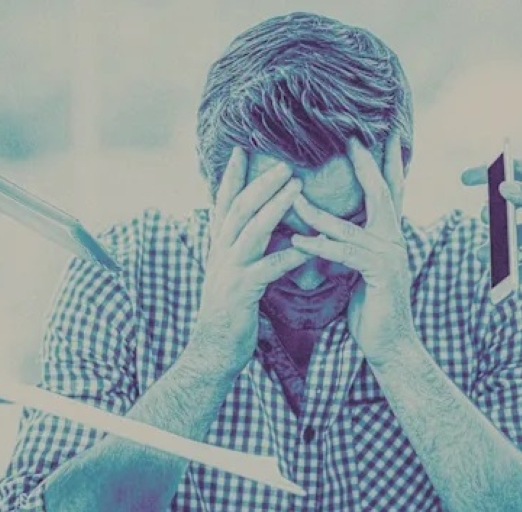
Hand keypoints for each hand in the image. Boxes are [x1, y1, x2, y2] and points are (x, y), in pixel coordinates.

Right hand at [187, 148, 310, 374]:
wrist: (213, 351)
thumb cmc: (230, 313)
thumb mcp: (232, 274)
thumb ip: (242, 250)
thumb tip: (257, 228)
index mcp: (219, 247)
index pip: (224, 204)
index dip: (232, 177)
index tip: (242, 150)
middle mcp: (220, 253)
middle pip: (239, 209)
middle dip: (261, 183)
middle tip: (284, 162)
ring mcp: (229, 272)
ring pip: (251, 231)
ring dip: (274, 207)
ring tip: (297, 188)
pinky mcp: (241, 293)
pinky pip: (268, 269)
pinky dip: (289, 256)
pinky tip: (309, 247)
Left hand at [290, 136, 415, 367]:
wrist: (390, 346)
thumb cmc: (372, 309)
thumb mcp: (361, 270)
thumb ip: (352, 246)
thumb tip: (332, 229)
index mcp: (390, 236)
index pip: (389, 191)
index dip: (385, 162)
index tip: (380, 134)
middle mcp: (395, 240)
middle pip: (381, 193)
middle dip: (366, 163)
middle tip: (351, 137)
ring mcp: (390, 256)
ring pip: (350, 225)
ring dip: (318, 211)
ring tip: (293, 195)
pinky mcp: (379, 275)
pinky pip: (344, 254)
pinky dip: (320, 246)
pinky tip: (297, 241)